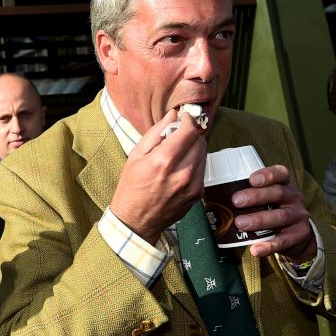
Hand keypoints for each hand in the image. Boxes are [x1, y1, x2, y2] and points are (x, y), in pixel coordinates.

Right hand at [108, 109, 207, 244]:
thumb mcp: (136, 154)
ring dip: (193, 149)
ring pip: (204, 154)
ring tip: (177, 155)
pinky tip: (180, 170)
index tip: (182, 119)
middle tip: (177, 138)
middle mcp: (183, 173)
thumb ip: (157, 132)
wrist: (136, 220)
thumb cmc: (132, 186)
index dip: (187, 120)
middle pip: (200, 140)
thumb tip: (173, 115)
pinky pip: (203, 169)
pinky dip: (194, 164)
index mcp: (164, 160)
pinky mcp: (198, 194)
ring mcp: (193, 185)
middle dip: (190, 135)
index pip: (189, 130)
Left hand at [227, 165, 316, 263]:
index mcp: (285, 184)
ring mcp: (298, 217)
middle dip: (256, 196)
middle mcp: (294, 198)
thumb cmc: (275, 210)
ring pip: (280, 216)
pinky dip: (268, 246)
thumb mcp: (269, 198)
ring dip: (258, 220)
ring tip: (240, 223)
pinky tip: (255, 249)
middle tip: (236, 201)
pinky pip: (283, 241)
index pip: (281, 173)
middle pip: (277, 193)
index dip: (268, 174)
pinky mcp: (299, 236)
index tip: (251, 179)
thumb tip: (214, 192)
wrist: (298, 236)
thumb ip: (251, 193)